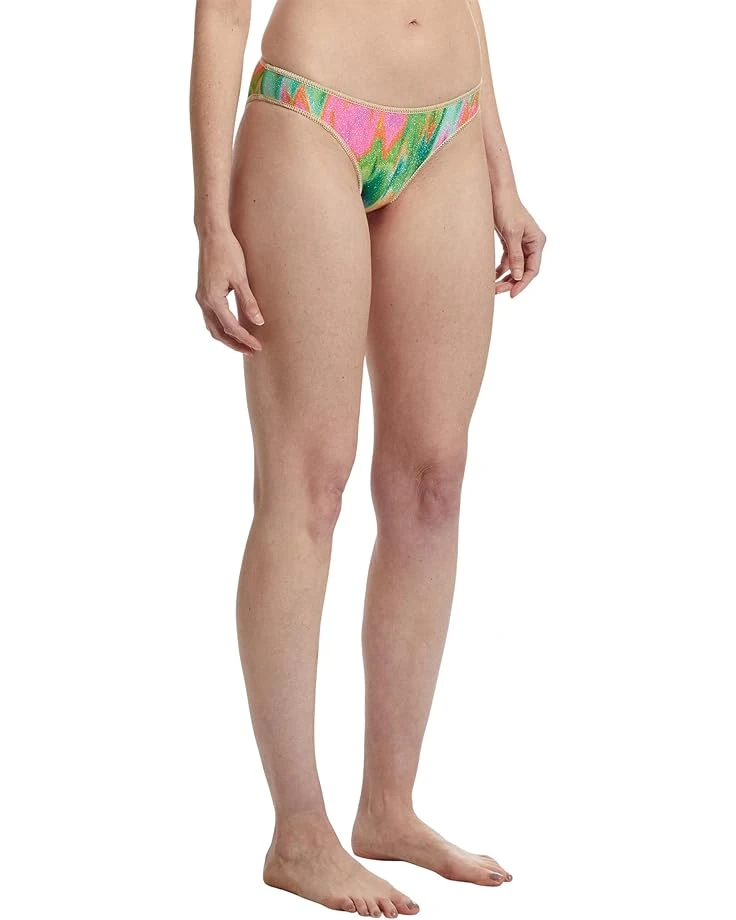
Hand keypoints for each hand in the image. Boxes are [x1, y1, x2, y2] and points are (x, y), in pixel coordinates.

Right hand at [195, 227, 263, 353]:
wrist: (212, 234)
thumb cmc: (228, 252)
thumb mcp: (241, 278)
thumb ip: (249, 301)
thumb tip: (259, 322)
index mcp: (213, 298)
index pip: (231, 327)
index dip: (245, 339)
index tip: (258, 347)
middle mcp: (204, 300)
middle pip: (218, 332)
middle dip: (235, 344)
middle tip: (252, 351)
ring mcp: (201, 297)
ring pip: (212, 326)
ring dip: (227, 337)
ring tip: (243, 344)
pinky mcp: (203, 292)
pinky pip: (211, 317)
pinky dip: (221, 326)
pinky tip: (233, 327)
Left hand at [493, 194, 545, 297]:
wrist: (497, 192)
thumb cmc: (506, 208)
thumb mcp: (511, 234)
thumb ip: (515, 255)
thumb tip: (519, 276)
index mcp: (537, 241)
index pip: (533, 269)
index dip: (523, 283)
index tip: (512, 294)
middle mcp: (531, 244)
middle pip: (524, 270)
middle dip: (512, 282)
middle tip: (497, 291)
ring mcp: (521, 243)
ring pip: (515, 267)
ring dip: (505, 278)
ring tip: (493, 287)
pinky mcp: (510, 242)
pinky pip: (507, 261)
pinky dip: (500, 269)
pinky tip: (492, 277)